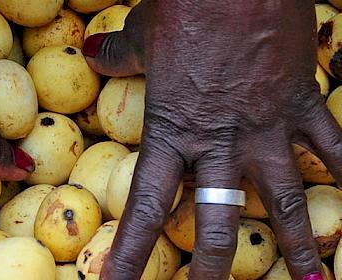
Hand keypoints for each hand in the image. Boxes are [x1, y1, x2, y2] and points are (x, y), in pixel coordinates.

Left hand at [84, 1, 341, 278]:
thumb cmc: (187, 6)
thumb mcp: (142, 35)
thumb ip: (119, 56)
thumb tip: (94, 54)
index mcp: (170, 131)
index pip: (144, 209)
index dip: (130, 256)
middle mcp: (218, 142)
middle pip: (215, 224)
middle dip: (212, 269)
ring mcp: (265, 128)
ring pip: (285, 201)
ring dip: (299, 244)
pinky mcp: (301, 104)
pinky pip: (335, 148)